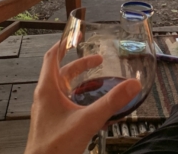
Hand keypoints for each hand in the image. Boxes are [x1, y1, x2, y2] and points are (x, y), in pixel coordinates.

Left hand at [25, 42, 141, 153]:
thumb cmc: (54, 147)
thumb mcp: (87, 120)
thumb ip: (111, 103)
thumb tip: (132, 85)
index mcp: (47, 89)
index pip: (51, 57)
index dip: (63, 44)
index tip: (75, 35)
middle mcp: (45, 97)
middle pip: (62, 72)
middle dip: (80, 65)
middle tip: (98, 59)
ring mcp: (48, 110)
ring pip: (64, 88)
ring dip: (80, 82)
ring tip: (98, 80)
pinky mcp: (53, 122)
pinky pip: (66, 103)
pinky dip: (79, 98)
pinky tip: (94, 106)